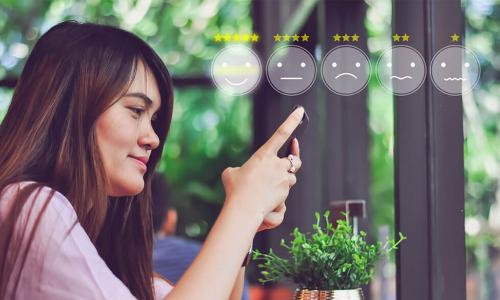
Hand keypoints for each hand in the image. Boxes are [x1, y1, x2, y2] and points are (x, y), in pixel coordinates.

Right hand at [221, 107, 303, 229]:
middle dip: (293, 162)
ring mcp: (283, 178)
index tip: (300, 111)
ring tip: (270, 188)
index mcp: (263, 155)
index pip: (281, 133)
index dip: (292, 121)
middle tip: (287, 165)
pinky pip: (286, 191)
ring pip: (291, 177)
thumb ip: (238, 169)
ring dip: (285, 180)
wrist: (243, 208)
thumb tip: (238, 173)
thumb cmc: (235, 190)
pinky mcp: (285, 191)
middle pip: (294, 160)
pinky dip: (280, 194)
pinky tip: (268, 199)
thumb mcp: (230, 174)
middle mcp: (276, 164)